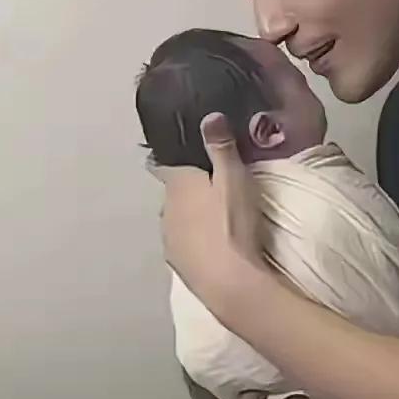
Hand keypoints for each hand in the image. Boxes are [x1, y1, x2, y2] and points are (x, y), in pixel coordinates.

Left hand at [156, 113, 266, 322]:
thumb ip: (221, 147)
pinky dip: (195, 239)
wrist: (231, 284)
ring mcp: (170, 240)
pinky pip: (184, 243)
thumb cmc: (233, 224)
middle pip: (174, 192)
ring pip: (177, 219)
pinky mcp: (179, 266)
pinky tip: (212, 243)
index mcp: (177, 185)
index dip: (174, 157)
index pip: (164, 164)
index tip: (186, 153)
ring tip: (215, 215)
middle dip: (188, 188)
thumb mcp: (234, 179)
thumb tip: (208, 115)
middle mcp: (166, 210)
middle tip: (214, 184)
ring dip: (191, 215)